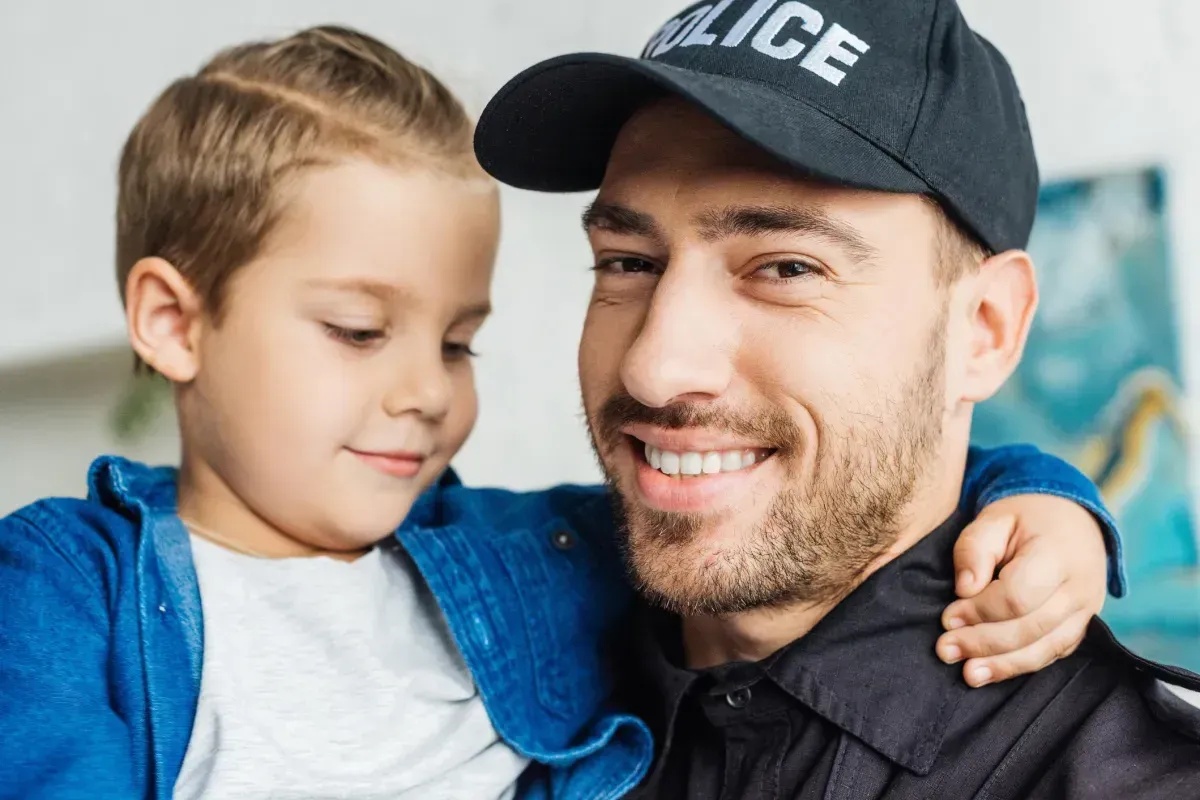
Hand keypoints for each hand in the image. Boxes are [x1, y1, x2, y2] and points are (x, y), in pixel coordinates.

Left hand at [936, 494, 1107, 686]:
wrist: (1072, 521)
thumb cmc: (1024, 519)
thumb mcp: (994, 519)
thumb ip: (975, 548)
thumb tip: (965, 589)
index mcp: (1058, 554)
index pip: (1018, 594)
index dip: (980, 610)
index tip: (947, 617)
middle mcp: (1080, 588)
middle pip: (1031, 627)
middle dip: (984, 642)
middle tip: (945, 649)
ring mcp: (1086, 612)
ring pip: (1046, 649)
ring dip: (1004, 665)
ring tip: (968, 673)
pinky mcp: (1080, 628)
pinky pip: (1053, 654)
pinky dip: (1021, 666)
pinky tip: (991, 672)